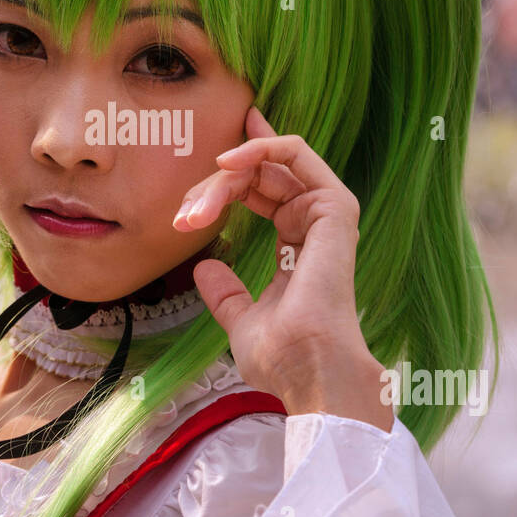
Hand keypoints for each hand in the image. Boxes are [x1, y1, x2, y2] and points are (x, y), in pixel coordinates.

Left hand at [172, 106, 392, 430]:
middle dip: (213, 188)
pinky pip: (295, 153)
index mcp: (299, 246)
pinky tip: (226, 163)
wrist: (306, 369)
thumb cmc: (282, 356)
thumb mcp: (242, 321)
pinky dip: (260, 146)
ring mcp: (326, 212)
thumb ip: (226, 294)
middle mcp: (314, 224)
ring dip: (226, 176)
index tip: (214, 151)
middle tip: (184, 217)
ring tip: (196, 208)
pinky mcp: (332, 205)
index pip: (269, 188)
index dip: (243, 164)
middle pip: (258, 178)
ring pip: (268, 164)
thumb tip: (204, 269)